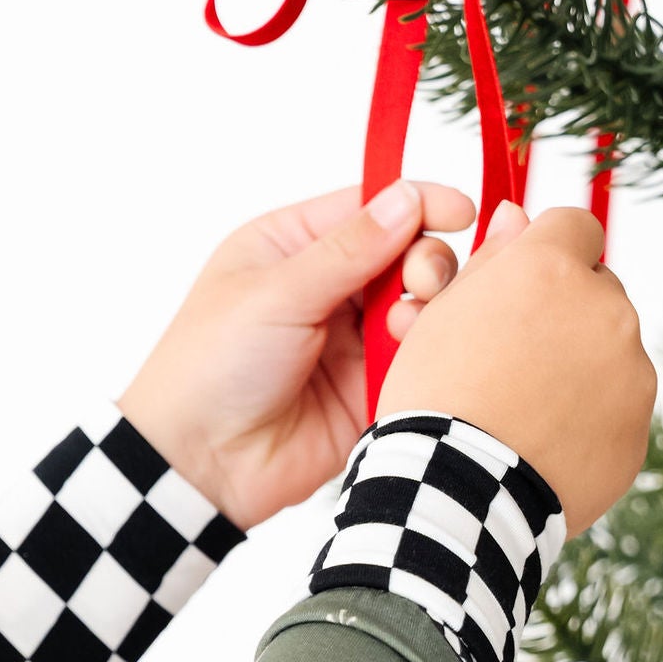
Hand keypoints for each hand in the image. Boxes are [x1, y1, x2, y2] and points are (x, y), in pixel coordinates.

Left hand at [115, 178, 476, 534]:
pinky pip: (413, 363)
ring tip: (407, 326)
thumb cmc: (213, 365)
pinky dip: (424, 355)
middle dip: (425, 261)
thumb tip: (407, 199)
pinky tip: (414, 357)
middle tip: (420, 282)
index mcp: (292, 246)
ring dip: (426, 309)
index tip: (460, 213)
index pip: (369, 208)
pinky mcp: (368, 391)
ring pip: (416, 308)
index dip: (416, 205)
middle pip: (403, 255)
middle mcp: (326, 289)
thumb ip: (348, 249)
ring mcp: (350, 342)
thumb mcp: (276, 291)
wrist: (202, 462)